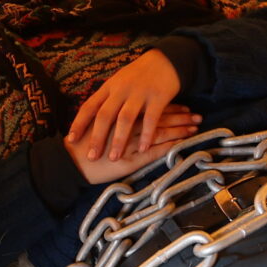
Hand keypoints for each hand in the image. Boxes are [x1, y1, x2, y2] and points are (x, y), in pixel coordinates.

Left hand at [67, 49, 190, 166]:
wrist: (165, 61)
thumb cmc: (138, 76)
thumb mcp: (118, 82)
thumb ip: (106, 99)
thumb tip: (90, 120)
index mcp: (109, 87)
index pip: (90, 106)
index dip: (79, 123)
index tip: (71, 140)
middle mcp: (121, 89)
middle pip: (105, 115)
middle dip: (97, 137)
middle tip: (91, 156)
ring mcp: (140, 93)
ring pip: (125, 118)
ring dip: (119, 140)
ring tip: (114, 157)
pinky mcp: (158, 97)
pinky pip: (150, 119)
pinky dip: (146, 135)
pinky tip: (142, 149)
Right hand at [68, 107, 202, 183]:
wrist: (70, 162)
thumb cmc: (81, 145)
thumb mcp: (98, 126)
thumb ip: (114, 119)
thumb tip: (128, 114)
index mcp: (121, 114)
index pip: (149, 108)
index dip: (167, 107)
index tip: (182, 105)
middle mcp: (128, 125)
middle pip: (158, 117)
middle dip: (179, 116)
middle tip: (196, 115)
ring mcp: (131, 142)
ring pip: (160, 132)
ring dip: (179, 129)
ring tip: (195, 127)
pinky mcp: (131, 159)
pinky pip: (154, 151)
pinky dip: (169, 146)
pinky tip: (182, 143)